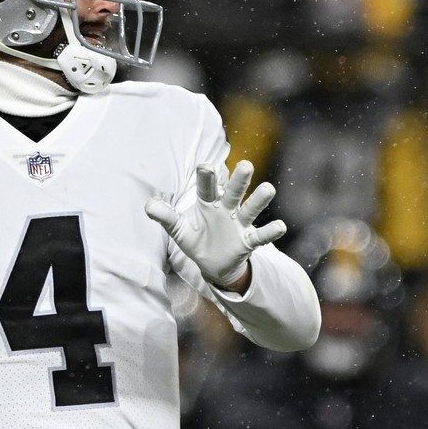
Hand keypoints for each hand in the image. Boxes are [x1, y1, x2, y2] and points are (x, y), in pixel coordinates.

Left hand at [144, 160, 286, 287]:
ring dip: (259, 200)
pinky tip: (280, 226)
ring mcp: (239, 223)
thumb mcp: (178, 229)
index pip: (207, 187)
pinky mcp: (248, 241)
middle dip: (239, 180)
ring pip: (250, 209)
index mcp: (208, 202)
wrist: (212, 262)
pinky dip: (270, 232)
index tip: (206, 165)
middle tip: (245, 165)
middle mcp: (226, 208)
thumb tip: (148, 205)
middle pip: (233, 191)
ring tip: (268, 189)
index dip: (207, 177)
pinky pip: (260, 235)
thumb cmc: (195, 238)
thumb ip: (165, 216)